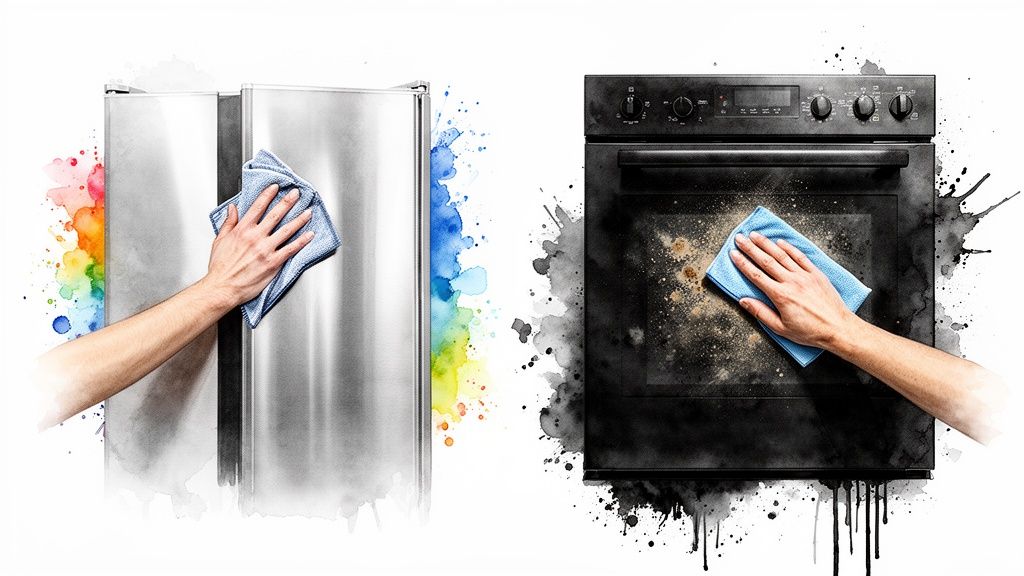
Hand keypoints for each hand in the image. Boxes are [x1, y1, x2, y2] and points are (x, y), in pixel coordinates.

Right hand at [202, 183, 314, 307]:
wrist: (222, 287)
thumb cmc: (220, 267)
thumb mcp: (219, 240)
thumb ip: (228, 223)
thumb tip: (232, 209)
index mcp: (242, 230)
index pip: (258, 207)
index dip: (268, 195)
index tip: (276, 187)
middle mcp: (255, 237)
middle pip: (275, 215)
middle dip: (288, 202)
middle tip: (297, 194)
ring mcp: (265, 249)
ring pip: (287, 230)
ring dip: (299, 219)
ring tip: (308, 212)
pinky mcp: (273, 263)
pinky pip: (291, 249)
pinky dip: (302, 241)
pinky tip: (310, 235)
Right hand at [729, 231, 860, 350]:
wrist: (838, 328)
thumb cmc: (811, 331)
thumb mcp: (781, 328)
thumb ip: (761, 313)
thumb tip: (744, 301)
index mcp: (781, 296)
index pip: (756, 275)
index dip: (743, 264)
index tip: (734, 254)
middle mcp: (791, 282)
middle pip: (766, 261)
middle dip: (751, 248)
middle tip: (740, 238)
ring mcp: (805, 276)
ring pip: (782, 255)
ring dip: (767, 244)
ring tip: (755, 235)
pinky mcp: (816, 274)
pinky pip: (800, 257)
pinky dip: (789, 248)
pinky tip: (780, 242)